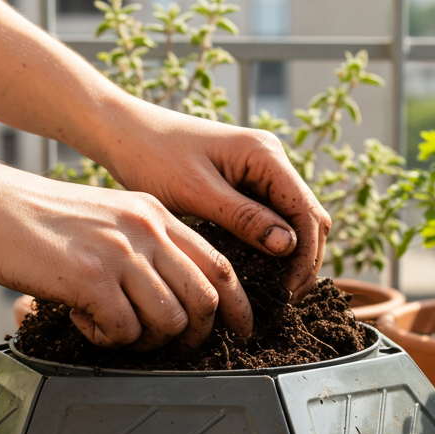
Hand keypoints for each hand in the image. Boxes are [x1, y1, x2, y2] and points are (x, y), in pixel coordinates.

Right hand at [0, 168, 252, 350]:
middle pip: (205, 300)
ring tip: (112, 328)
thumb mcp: (106, 217)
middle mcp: (146, 229)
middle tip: (168, 347)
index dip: (237, 307)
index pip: (220, 266)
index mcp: (155, 213)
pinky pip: (124, 332)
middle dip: (194, 335)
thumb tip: (173, 297)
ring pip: (169, 321)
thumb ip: (143, 246)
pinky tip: (82, 321)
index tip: (239, 331)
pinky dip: (107, 339)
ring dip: (145, 340)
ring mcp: (120, 253)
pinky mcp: (91, 278)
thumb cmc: (37, 219)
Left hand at [94, 100, 330, 300]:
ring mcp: (260, 170)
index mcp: (265, 154)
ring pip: (294, 219)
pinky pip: (272, 217)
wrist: (125, 134)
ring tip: (278, 291)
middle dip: (304, 259)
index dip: (305, 255)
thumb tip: (288, 245)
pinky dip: (273, 245)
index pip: (306, 210)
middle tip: (286, 300)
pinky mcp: (245, 183)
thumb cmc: (153, 157)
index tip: (289, 291)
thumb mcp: (197, 192)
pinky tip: (262, 272)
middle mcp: (271, 159)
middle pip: (309, 216)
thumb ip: (243, 218)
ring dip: (292, 254)